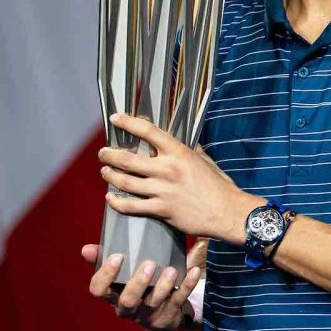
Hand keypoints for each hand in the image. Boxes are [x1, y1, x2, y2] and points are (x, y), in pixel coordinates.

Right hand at [83, 242, 202, 330]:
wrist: (161, 312)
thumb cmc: (137, 286)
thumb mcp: (122, 275)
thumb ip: (105, 260)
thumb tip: (86, 249)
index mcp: (113, 295)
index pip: (99, 291)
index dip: (105, 276)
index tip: (117, 256)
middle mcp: (129, 307)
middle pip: (127, 301)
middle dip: (138, 283)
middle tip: (149, 264)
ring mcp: (149, 312)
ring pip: (153, 302)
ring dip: (164, 286)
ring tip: (171, 270)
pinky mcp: (169, 313)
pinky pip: (179, 300)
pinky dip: (187, 285)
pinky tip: (194, 271)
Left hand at [99, 113, 261, 242]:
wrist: (227, 212)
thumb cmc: (220, 186)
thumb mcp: (206, 161)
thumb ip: (191, 151)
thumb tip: (182, 141)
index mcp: (179, 153)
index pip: (148, 132)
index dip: (128, 123)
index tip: (115, 118)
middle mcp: (168, 169)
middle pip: (127, 159)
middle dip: (109, 155)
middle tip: (103, 153)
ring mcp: (162, 190)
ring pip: (125, 182)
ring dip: (110, 176)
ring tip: (105, 172)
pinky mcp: (161, 210)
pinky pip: (130, 206)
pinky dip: (116, 202)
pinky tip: (111, 198)